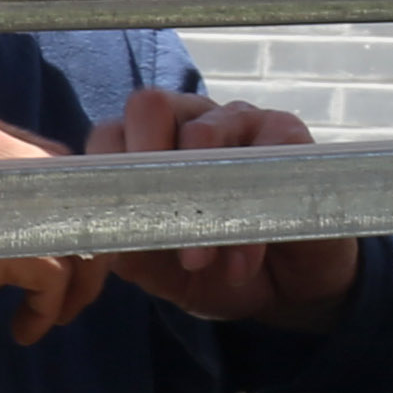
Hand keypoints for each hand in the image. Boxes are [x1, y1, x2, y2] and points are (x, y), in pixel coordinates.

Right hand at [0, 92, 117, 345]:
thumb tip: (24, 207)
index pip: (36, 157)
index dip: (46, 210)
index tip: (41, 250)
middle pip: (64, 188)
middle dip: (71, 242)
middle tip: (59, 291)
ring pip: (70, 229)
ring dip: (71, 280)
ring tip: (52, 314)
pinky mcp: (4, 233)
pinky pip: (54, 272)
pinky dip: (48, 307)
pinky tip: (24, 328)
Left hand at [85, 84, 360, 326]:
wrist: (287, 288)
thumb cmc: (216, 269)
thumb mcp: (164, 270)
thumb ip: (132, 251)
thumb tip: (107, 239)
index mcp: (150, 147)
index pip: (110, 133)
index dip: (106, 168)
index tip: (114, 216)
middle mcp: (189, 122)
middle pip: (148, 104)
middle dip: (143, 160)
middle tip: (154, 218)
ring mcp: (238, 120)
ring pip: (202, 132)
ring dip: (195, 201)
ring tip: (199, 260)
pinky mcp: (287, 133)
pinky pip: (260, 158)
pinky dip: (246, 218)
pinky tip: (241, 262)